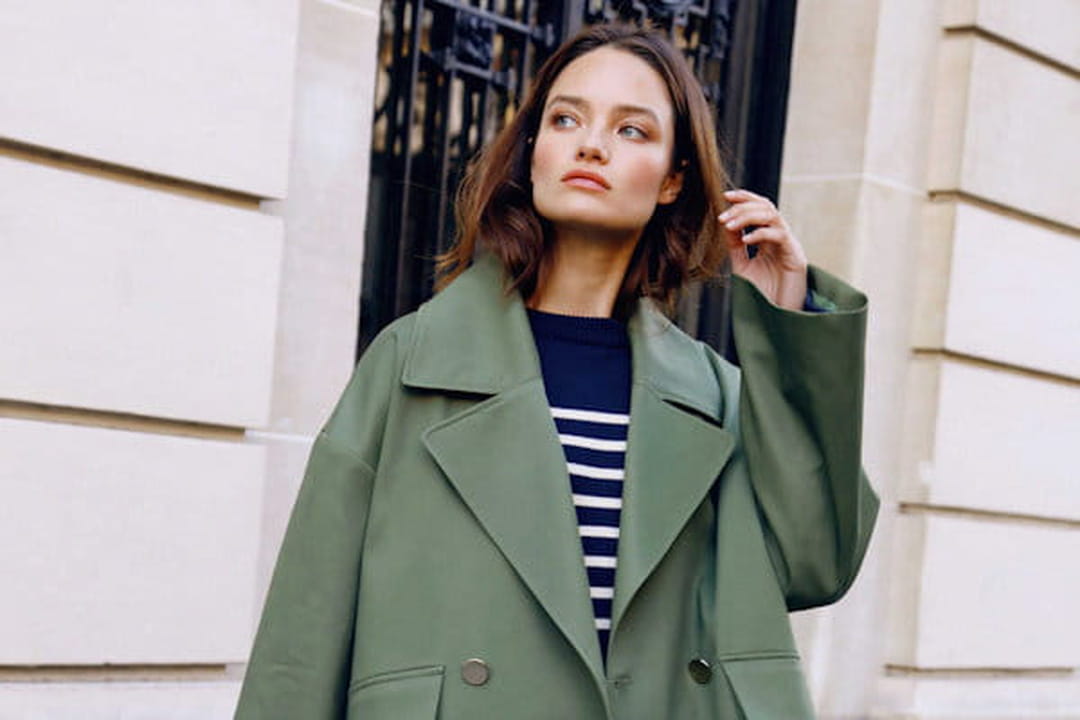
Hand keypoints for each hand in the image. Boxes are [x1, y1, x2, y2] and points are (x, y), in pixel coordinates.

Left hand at [719, 189, 807, 310]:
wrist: (778, 317)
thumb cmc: (762, 294)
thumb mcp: (743, 266)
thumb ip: (735, 246)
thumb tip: (724, 224)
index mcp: (769, 238)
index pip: (760, 208)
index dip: (744, 198)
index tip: (725, 196)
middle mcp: (781, 237)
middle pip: (766, 207)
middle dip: (742, 207)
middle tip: (722, 216)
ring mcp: (790, 245)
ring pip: (773, 216)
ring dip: (748, 216)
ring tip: (728, 225)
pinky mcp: (795, 257)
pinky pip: (780, 236)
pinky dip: (761, 234)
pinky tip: (745, 239)